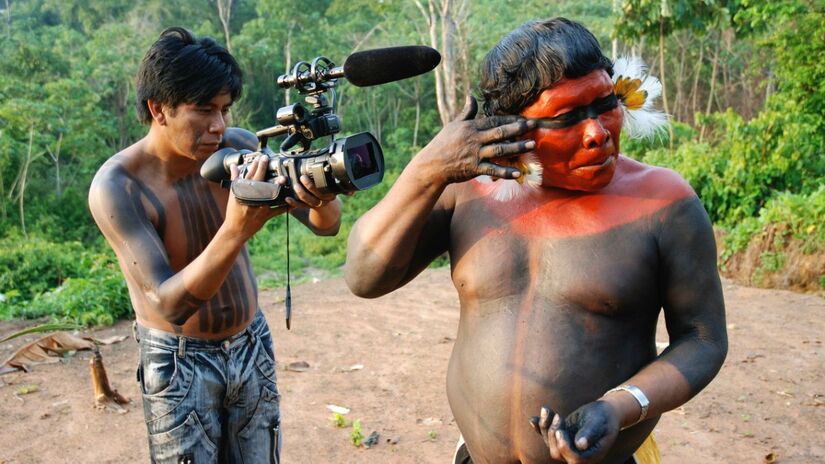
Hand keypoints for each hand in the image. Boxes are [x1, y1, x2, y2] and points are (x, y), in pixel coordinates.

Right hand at [225, 155, 288, 239]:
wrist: (236, 229)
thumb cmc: (234, 210)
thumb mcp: (233, 194)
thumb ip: (235, 179)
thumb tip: (234, 166)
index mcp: (243, 192)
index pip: (249, 176)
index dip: (255, 165)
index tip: (260, 157)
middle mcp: (252, 198)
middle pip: (258, 181)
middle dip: (262, 170)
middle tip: (267, 159)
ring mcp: (259, 206)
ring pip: (269, 195)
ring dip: (277, 187)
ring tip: (283, 179)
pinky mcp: (266, 215)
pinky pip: (278, 210)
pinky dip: (287, 206)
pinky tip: (294, 201)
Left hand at [283, 175, 337, 209]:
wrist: (323, 200)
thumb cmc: (323, 186)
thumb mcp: (327, 181)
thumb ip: (323, 175)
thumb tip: (320, 162)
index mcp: (331, 191)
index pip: (326, 187)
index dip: (318, 181)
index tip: (311, 175)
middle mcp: (325, 199)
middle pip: (318, 194)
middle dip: (309, 185)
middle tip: (302, 178)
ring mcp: (317, 203)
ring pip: (309, 200)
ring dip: (301, 193)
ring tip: (295, 186)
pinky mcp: (309, 206)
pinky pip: (301, 205)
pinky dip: (294, 202)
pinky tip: (288, 198)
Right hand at [418, 96, 535, 184]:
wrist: (433, 165)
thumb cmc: (443, 143)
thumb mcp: (454, 125)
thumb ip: (467, 112)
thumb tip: (472, 96)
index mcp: (471, 127)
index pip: (494, 120)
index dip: (510, 119)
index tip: (524, 118)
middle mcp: (475, 139)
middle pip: (500, 132)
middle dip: (518, 129)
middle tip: (534, 125)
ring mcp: (475, 154)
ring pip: (500, 149)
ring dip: (517, 148)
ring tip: (531, 145)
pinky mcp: (474, 168)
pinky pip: (493, 169)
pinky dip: (505, 172)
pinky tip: (518, 172)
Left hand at [530, 401, 619, 463]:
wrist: (605, 411)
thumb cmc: (604, 417)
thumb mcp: (598, 423)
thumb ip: (590, 433)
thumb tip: (580, 445)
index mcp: (590, 455)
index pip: (573, 459)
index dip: (564, 447)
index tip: (560, 431)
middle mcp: (577, 454)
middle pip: (557, 452)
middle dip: (553, 433)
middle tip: (559, 416)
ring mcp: (567, 445)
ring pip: (549, 442)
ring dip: (545, 426)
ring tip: (547, 409)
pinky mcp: (561, 436)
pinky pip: (546, 435)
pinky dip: (539, 427)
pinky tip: (533, 419)